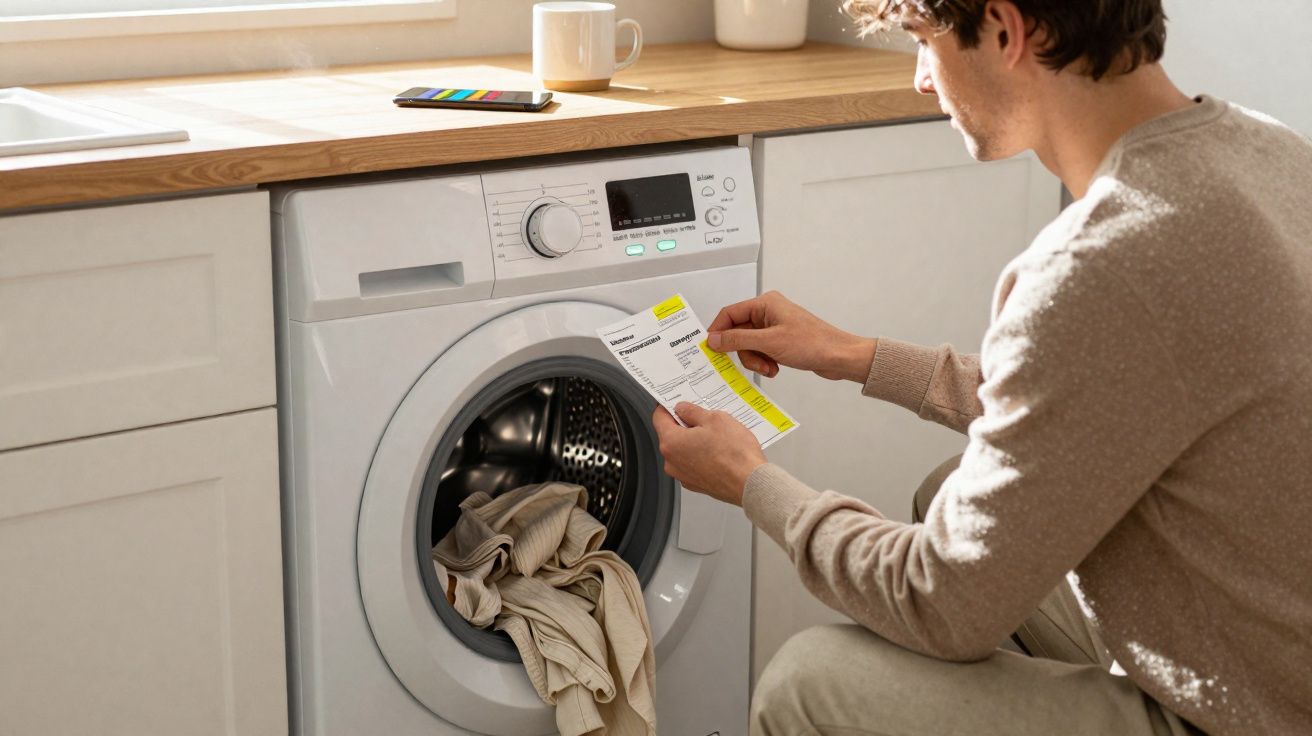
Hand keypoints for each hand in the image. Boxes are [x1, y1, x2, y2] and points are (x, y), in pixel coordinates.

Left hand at [652, 402, 766, 505]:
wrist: (750, 483)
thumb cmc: (735, 455)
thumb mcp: (715, 419)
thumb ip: (693, 411)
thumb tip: (683, 409)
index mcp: (671, 442)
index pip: (659, 418)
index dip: (667, 406)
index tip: (676, 403)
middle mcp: (672, 462)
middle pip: (671, 435)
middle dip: (685, 424)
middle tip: (704, 417)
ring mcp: (683, 475)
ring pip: (683, 450)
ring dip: (695, 440)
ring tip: (716, 435)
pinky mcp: (696, 483)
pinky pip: (693, 463)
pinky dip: (702, 455)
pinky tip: (719, 450)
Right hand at [707, 291, 876, 381]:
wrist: (838, 357)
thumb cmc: (812, 344)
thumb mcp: (769, 343)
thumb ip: (737, 340)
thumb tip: (713, 339)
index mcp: (765, 304)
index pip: (729, 313)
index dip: (718, 331)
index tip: (711, 349)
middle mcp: (768, 312)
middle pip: (738, 332)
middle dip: (744, 352)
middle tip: (756, 363)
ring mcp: (774, 326)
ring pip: (748, 345)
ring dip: (756, 359)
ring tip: (770, 367)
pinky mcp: (780, 339)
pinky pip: (761, 350)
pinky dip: (764, 361)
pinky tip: (775, 367)